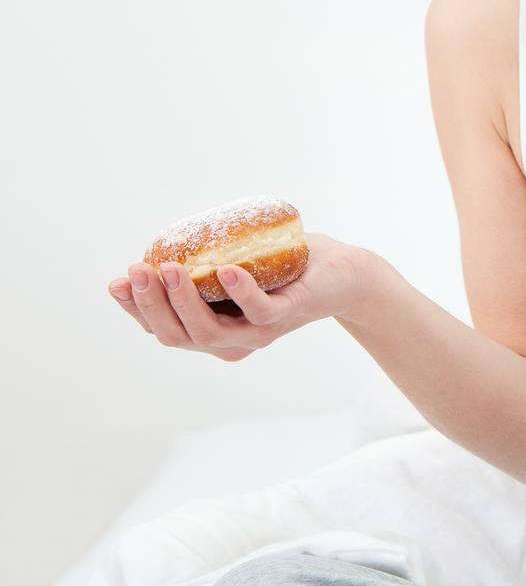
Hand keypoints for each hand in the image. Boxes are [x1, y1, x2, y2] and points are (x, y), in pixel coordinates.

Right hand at [107, 233, 375, 361]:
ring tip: (170, 268)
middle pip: (177, 336)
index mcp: (211, 333)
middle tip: (137, 270)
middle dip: (151, 304)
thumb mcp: (230, 267)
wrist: (339, 272)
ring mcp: (258, 333)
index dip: (136, 310)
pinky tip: (225, 270)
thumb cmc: (279, 267)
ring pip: (209, 331)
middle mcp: (231, 341)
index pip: (163, 330)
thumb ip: (198, 269)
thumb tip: (154, 252)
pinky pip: (260, 311)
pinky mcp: (287, 316)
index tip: (116, 283)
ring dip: (184, 300)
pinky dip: (240, 292)